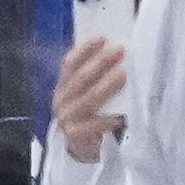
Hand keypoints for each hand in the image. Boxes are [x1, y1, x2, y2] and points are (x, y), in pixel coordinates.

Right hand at [53, 35, 126, 162]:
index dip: (85, 50)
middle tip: (120, 52)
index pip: (69, 64)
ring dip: (106, 86)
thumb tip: (118, 55)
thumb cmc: (90, 114)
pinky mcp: (74, 135)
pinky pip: (92, 125)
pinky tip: (119, 115)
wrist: (83, 146)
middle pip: (79, 79)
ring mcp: (66, 118)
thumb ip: (97, 76)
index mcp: (63, 86)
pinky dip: (107, 119)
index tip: (102, 38)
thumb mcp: (89, 92)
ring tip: (123, 75)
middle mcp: (61, 100)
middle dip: (100, 63)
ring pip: (87, 99)